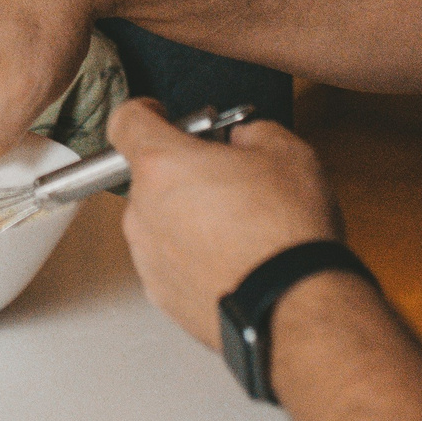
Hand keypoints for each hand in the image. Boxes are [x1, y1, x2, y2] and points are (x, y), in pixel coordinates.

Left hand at [110, 98, 342, 350]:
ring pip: (158, 220)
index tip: (159, 115)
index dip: (144, 112)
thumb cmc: (287, 233)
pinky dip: (191, 257)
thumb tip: (245, 138)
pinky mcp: (161, 295)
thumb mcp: (286, 153)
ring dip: (186, 217)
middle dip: (182, 172)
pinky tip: (232, 260)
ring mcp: (148, 257)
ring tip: (237, 227)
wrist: (295, 308)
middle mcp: (143, 210)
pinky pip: (168, 261)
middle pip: (149, 176)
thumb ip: (253, 131)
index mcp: (163, 164)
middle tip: (225, 178)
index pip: (126, 120)